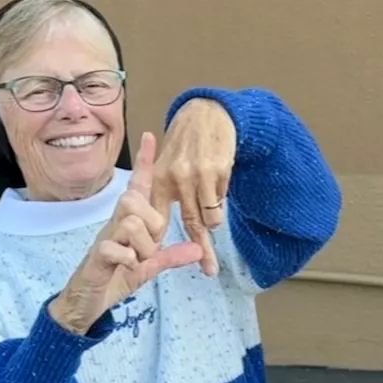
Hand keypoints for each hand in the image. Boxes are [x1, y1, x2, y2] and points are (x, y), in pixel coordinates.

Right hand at [49, 132, 203, 333]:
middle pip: (133, 199)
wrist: (85, 303)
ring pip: (129, 222)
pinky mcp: (96, 259)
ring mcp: (104, 241)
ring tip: (140, 261)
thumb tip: (197, 249)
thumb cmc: (114, 279)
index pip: (137, 187)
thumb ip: (170, 257)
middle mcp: (114, 226)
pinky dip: (128, 258)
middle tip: (153, 245)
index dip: (144, 163)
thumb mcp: (148, 268)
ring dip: (143, 245)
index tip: (150, 136)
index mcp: (128, 224)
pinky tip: (130, 266)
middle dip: (153, 222)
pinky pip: (113, 247)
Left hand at [150, 98, 235, 276]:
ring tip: (213, 204)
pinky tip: (219, 183)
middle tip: (211, 269)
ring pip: (211, 216)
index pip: (159, 220)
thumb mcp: (167, 165)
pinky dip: (222, 200)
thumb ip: (165, 196)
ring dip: (214, 219)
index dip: (162, 244)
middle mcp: (177, 179)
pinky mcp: (218, 171)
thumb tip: (161, 230)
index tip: (163, 265)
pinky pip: (223, 201)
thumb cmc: (186, 142)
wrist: (208, 113)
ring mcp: (198, 176)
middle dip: (203, 250)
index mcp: (160, 180)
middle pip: (191, 224)